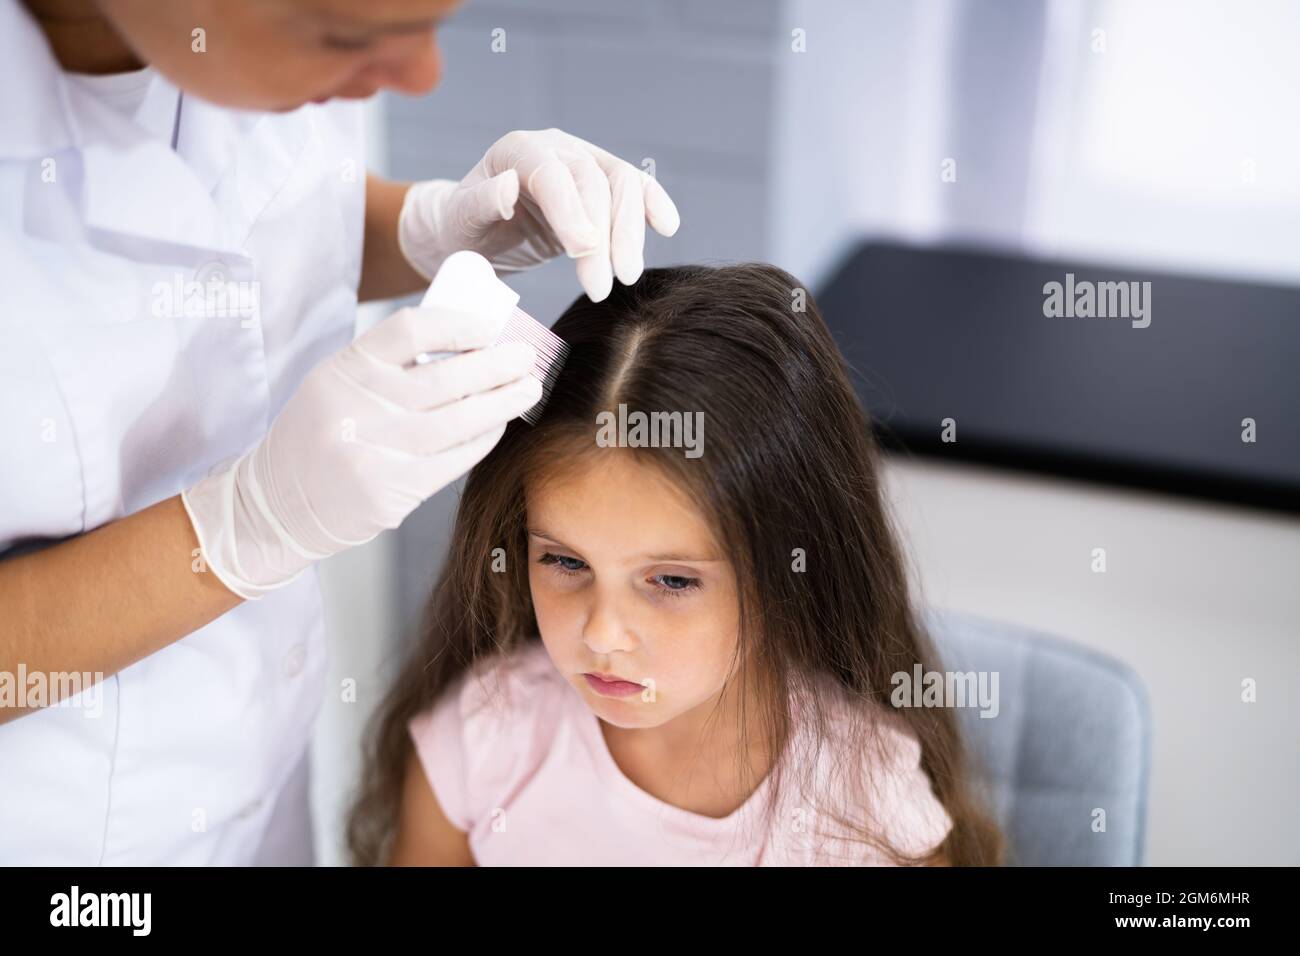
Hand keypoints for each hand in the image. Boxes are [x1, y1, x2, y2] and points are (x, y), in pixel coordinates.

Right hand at [182, 304, 540, 598]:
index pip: (410, 330)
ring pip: (458, 421)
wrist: (279, 501)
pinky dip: (482, 440)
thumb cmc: (323, 432)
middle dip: (496, 365)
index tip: (490, 328)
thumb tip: (470, 344)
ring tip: (527, 389)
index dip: (458, 325)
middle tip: (527, 358)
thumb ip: (391, 364)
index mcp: (344, 368)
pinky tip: (497, 427)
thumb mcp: (339, 383)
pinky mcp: (389, 491)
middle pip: (445, 378)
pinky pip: (453, 460)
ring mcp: (373, 452)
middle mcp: (356, 407)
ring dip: (502, 403)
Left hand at [397, 127, 680, 301]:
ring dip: (631, 232)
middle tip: (603, 285)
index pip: (555, 173)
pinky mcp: (600, 188)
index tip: (583, 251)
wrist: (476, 231)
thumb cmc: (464, 227)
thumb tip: (509, 186)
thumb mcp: (461, 220)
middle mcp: (556, 148)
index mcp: (519, 150)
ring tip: (626, 277)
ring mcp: (582, 164)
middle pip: (595, 180)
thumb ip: (482, 201)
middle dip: (605, 234)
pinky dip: (653, 205)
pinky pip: (635, 189)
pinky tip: (668, 227)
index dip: (572, 211)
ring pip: (622, 185)